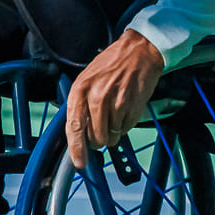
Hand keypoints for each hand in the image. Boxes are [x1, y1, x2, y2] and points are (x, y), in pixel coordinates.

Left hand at [66, 30, 166, 168]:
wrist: (139, 51)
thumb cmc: (112, 65)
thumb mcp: (87, 79)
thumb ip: (80, 105)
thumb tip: (78, 135)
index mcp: (80, 90)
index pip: (75, 128)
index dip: (76, 149)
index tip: (79, 162)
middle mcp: (96, 97)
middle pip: (95, 137)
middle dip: (99, 139)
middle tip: (103, 128)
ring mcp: (115, 102)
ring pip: (112, 136)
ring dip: (114, 131)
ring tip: (116, 112)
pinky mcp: (132, 106)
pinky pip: (126, 129)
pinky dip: (126, 124)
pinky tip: (126, 108)